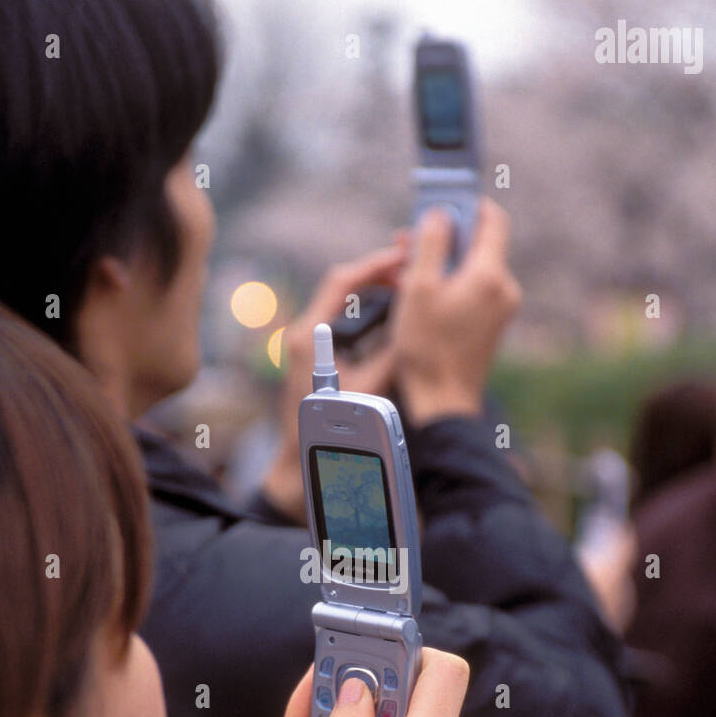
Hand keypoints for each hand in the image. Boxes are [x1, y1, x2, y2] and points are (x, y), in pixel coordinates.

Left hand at [260, 241, 407, 520]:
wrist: (299, 459)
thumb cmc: (330, 431)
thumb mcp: (369, 390)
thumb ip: (391, 357)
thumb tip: (416, 326)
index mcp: (309, 335)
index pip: (341, 282)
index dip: (374, 265)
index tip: (403, 257)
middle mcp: (304, 333)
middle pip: (343, 286)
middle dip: (378, 273)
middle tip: (411, 267)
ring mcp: (309, 343)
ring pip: (344, 302)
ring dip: (374, 291)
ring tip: (407, 285)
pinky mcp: (316, 354)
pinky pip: (344, 322)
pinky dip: (368, 313)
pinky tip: (393, 314)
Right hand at [391, 197, 521, 426]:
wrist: (444, 403)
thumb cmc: (427, 348)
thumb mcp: (417, 289)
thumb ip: (429, 245)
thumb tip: (438, 215)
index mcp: (489, 274)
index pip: (492, 219)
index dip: (468, 205)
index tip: (443, 204)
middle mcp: (504, 288)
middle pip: (480, 246)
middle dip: (446, 239)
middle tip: (411, 241)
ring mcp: (502, 309)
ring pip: (475, 270)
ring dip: (446, 265)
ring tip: (410, 274)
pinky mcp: (493, 327)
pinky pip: (475, 293)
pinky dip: (454, 287)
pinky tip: (425, 299)